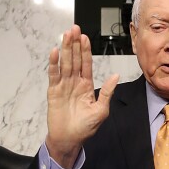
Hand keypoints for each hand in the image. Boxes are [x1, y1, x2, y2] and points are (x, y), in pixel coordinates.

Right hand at [45, 24, 118, 168]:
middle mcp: (75, 82)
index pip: (86, 64)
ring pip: (65, 63)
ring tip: (66, 35)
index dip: (86, 50)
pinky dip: (54, 63)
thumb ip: (107, 92)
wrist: (69, 139)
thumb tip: (115, 76)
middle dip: (75, 44)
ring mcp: (63, 85)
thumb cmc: (85, 127)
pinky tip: (55, 52)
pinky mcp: (53, 91)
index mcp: (87, 85)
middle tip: (74, 29)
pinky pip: (54, 75)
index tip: (85, 37)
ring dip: (66, 49)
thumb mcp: (101, 110)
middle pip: (75, 59)